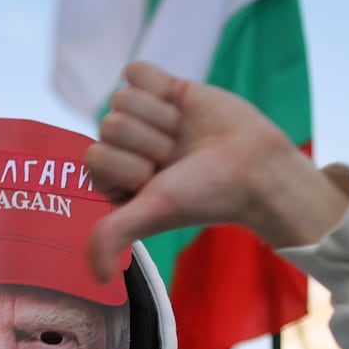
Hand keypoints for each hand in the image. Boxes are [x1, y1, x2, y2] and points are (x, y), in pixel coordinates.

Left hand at [84, 62, 348, 281]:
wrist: (255, 166)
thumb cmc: (206, 196)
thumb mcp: (153, 213)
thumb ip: (112, 236)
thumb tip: (96, 277)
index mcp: (113, 180)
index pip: (93, 156)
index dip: (130, 166)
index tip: (161, 180)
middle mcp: (123, 149)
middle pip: (110, 124)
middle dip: (149, 142)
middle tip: (178, 159)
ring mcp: (142, 118)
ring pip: (122, 97)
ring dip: (159, 117)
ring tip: (183, 136)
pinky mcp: (162, 88)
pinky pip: (135, 70)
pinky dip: (159, 85)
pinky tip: (180, 105)